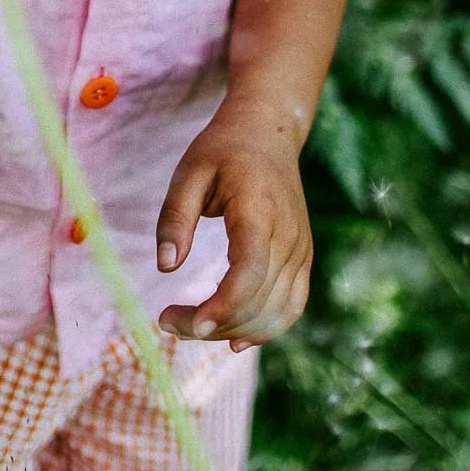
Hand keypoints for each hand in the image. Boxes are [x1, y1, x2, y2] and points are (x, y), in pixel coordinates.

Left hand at [154, 118, 312, 349]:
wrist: (268, 132)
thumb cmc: (222, 150)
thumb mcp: (189, 172)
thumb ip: (175, 217)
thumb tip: (166, 266)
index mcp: (259, 210)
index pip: (249, 271)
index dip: (223, 306)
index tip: (188, 324)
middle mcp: (289, 234)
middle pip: (258, 300)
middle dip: (212, 324)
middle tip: (167, 321)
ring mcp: (302, 249)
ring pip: (276, 312)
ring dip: (234, 330)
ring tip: (190, 326)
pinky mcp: (303, 258)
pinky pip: (292, 306)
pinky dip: (264, 329)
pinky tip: (233, 338)